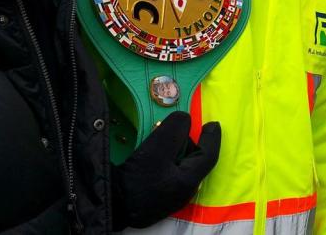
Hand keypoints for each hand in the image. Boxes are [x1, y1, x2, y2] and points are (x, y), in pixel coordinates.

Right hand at [111, 111, 220, 228]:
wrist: (112, 206)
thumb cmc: (136, 180)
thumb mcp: (156, 149)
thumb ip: (174, 130)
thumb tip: (185, 119)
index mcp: (189, 180)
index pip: (208, 155)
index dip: (212, 138)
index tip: (213, 124)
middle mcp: (184, 191)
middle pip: (193, 160)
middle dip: (188, 142)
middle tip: (174, 129)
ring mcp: (171, 197)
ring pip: (180, 167)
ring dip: (175, 152)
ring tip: (160, 142)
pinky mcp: (158, 198)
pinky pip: (169, 174)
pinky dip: (166, 161)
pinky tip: (153, 158)